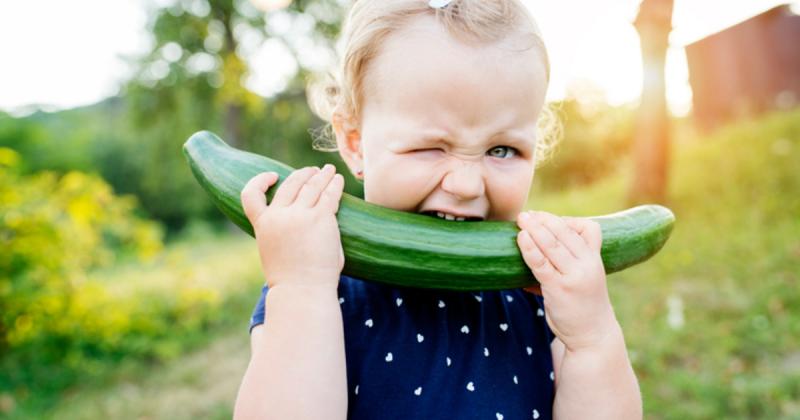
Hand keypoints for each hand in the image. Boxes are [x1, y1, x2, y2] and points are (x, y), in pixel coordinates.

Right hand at [241, 164, 345, 289]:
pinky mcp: (321, 218)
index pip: (250, 195)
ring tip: (328, 171)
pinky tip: (338, 180)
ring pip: (312, 186)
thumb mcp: (275, 252)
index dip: (259, 181)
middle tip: (313, 171)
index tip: (272, 176)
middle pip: (291, 184)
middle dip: (303, 174)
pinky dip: (334, 185)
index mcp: (263, 224)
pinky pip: (329, 195)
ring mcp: (300, 215)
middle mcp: (279, 216)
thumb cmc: (291, 279)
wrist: (302, 291)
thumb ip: (280, 233)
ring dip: (321, 175)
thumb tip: (292, 225)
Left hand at [516, 210, 617, 351]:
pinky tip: (521, 239)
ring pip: (552, 245)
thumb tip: (534, 247)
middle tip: (525, 214)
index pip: (586, 228)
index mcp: (596, 258)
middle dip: (543, 220)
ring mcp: (573, 276)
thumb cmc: (582, 305)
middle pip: (564, 232)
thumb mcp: (583, 278)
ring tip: (521, 219)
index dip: (564, 220)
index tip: (544, 217)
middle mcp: (587, 264)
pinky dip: (530, 249)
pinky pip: (541, 264)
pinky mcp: (558, 288)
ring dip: (534, 229)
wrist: (592, 335)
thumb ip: (566, 262)